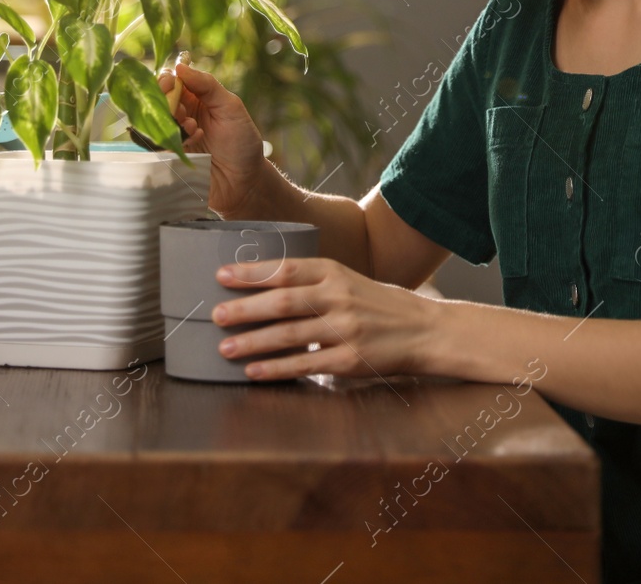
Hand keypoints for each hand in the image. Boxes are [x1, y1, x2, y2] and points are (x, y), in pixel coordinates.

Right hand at [160, 55, 267, 218]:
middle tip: (181, 110)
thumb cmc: (242, 142)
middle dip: (166, 101)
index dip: (167, 79)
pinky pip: (156, 144)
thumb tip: (180, 66)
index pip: (172, 81)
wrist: (244, 182)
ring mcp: (172, 136)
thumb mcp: (231, 107)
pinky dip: (172, 140)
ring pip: (154, 121)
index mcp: (195, 98)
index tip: (171, 82)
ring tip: (194, 128)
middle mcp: (180, 115)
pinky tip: (193, 141)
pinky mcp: (168, 156)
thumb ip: (207, 85)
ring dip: (171, 121)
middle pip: (157, 100)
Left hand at [211, 257, 435, 380]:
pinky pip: (305, 365)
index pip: (286, 269)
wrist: (424, 330)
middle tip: (216, 315)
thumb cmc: (379, 305)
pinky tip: (253, 372)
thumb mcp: (348, 280)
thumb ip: (312, 283)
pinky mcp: (350, 360)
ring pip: (289, 335)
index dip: (252, 272)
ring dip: (252, 342)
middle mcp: (339, 298)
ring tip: (225, 348)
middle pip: (282, 302)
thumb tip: (261, 288)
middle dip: (244, 309)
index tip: (221, 276)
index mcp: (336, 272)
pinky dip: (276, 369)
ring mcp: (345, 330)